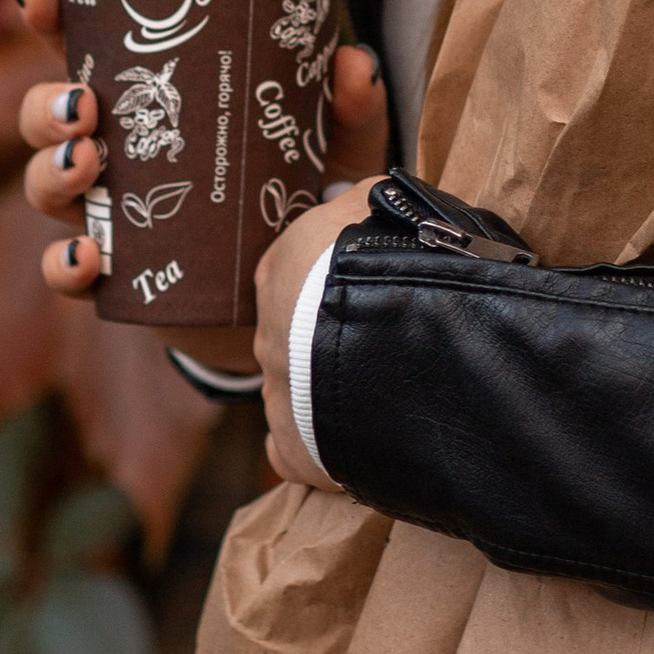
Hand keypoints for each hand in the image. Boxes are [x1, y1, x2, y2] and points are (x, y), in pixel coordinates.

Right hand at [15, 0, 391, 306]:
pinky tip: (87, 254)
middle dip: (48, 105)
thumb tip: (353, 64)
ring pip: (43, 184)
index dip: (52, 15)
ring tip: (87, 161)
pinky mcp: (115, 278)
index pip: (87, 49)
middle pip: (47, 117)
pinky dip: (63, 263)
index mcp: (151, 104)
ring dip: (52, 170)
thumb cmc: (298, 205)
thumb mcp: (330, 153)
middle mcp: (115, 155)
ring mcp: (108, 217)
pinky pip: (62, 271)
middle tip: (85, 104)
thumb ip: (346, 111)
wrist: (293, 299)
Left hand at [254, 177, 375, 488]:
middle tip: (381, 344)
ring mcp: (277, 394)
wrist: (387, 330)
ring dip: (329, 394)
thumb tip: (369, 199)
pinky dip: (317, 453)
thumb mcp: (378, 203)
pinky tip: (352, 448)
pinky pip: (295, 454)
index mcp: (280, 270)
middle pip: (295, 337)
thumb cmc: (383, 253)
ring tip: (381, 394)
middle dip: (327, 341)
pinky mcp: (293, 450)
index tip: (363, 285)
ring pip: (298, 396)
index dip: (328, 279)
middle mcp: (267, 332)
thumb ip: (367, 201)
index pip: (293, 271)